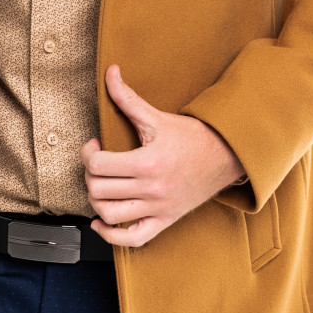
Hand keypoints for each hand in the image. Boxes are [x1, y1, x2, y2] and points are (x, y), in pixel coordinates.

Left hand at [80, 64, 244, 247]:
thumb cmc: (193, 137)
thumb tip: (110, 73)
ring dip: (96, 200)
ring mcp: (158, 208)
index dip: (87, 154)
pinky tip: (102, 221)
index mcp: (148, 162)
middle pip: (99, 190)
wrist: (225, 156)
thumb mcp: (158, 117)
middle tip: (97, 163)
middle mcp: (152, 189)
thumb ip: (128, 98)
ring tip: (100, 185)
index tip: (93, 146)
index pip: (99, 166)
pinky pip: (132, 239)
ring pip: (110, 215)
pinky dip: (111, 235)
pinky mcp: (164, 220)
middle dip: (90, 174)